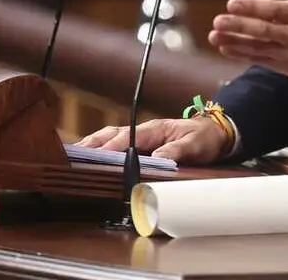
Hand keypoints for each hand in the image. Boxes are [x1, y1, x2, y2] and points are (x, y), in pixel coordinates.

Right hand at [75, 118, 229, 163]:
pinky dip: (101, 148)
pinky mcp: (142, 144)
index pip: (128, 137)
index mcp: (155, 129)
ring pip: (111, 137)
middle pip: (112, 134)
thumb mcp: (196, 145)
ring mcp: (142, 137)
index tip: (96, 155)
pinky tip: (91, 157)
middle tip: (72, 155)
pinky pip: (117, 144)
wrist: (216, 134)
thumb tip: (159, 156)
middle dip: (92, 143)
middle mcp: (144, 131)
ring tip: (74, 156)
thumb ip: (179, 150)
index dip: (112, 146)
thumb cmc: (205, 138)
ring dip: (93, 145)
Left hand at [208, 0, 287, 79]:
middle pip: (263, 31)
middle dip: (239, 26)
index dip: (252, 7)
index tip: (232, 3)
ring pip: (257, 47)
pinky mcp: (282, 65)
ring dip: (234, 41)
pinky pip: (259, 60)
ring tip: (214, 36)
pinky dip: (241, 54)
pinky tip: (225, 47)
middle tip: (218, 20)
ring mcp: (286, 52)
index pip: (274, 10)